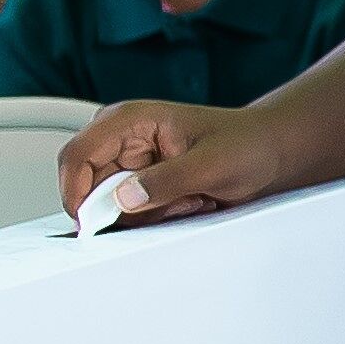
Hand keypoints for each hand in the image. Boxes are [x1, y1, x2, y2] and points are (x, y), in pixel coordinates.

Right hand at [55, 100, 286, 224]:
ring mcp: (128, 161)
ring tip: (190, 199)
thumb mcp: (211, 165)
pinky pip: (130, 213)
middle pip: (87, 185)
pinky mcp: (139, 182)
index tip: (90, 224)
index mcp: (129, 119)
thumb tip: (122, 199)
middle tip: (175, 204)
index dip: (75, 192)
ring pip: (110, 205)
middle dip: (126, 207)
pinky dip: (157, 216)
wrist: (269, 151)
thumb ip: (166, 181)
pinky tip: (189, 202)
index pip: (78, 155)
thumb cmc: (246, 145)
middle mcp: (121, 138)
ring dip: (148, 213)